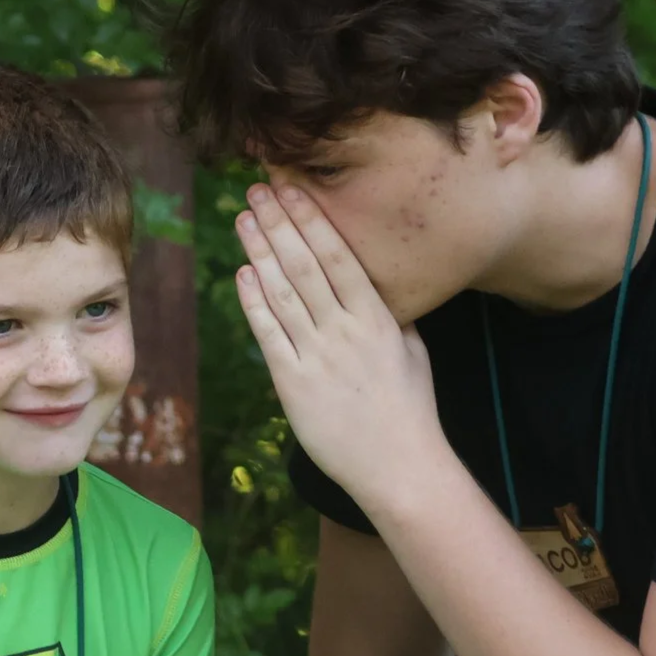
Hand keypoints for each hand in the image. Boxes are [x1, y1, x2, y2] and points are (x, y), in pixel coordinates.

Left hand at [233, 184, 443, 502]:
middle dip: (279, 223)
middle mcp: (345, 331)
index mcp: (378, 319)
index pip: (339, 256)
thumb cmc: (411, 410)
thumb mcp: (413, 351)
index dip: (311, 219)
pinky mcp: (294, 384)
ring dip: (260, 252)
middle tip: (257, 190)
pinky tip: (243, 274)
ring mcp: (317, 357)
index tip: (293, 188)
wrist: (399, 467)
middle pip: (304, 265)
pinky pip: (269, 335)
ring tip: (243, 219)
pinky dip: (254, 303)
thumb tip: (374, 284)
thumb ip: (392, 314)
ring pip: (282, 293)